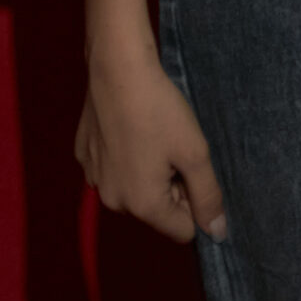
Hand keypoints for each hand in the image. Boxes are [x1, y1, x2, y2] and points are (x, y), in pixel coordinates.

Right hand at [76, 39, 227, 245]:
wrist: (117, 67)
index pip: (182, 230)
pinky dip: (124, 155)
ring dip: (147, 172)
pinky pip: (112, 169)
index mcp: (142, 205)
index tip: (189, 166)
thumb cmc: (160, 110)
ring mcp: (93, 178)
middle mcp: (112, 201)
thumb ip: (208, 196)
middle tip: (172, 146)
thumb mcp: (195, 152)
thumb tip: (218, 233)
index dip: (193, 201)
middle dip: (170, 186)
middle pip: (156, 210)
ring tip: (150, 134)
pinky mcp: (83, 156)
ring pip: (133, 189)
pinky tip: (129, 127)